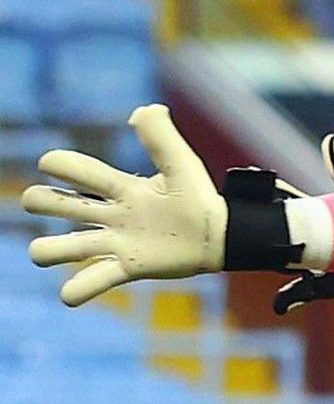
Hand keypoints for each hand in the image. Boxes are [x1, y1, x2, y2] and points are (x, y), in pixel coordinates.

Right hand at [23, 105, 226, 306]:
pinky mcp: (128, 268)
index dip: (57, 164)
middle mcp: (110, 215)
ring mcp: (116, 243)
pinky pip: (92, 281)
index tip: (53, 163)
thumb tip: (144, 110)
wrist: (224, 236)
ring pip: (62, 248)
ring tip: (52, 252)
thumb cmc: (200, 197)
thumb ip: (163, 137)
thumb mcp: (182, 164)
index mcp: (120, 188)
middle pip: (53, 203)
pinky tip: (71, 293)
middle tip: (54, 205)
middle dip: (39, 201)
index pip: (74, 170)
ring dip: (48, 250)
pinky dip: (77, 290)